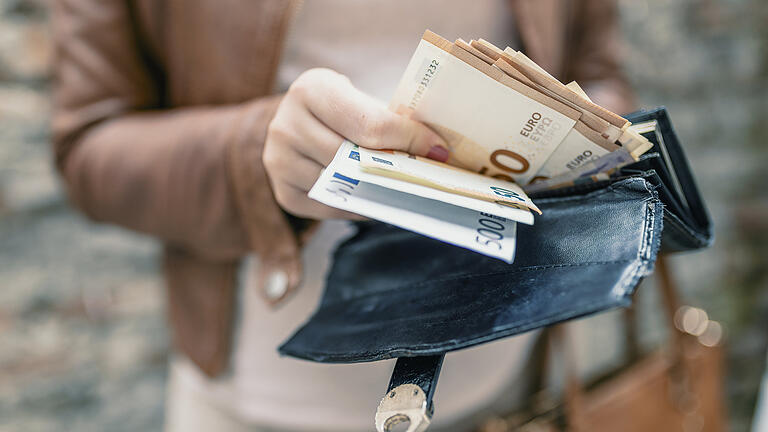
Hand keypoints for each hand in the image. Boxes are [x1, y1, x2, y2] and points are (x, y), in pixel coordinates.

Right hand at [263, 68, 448, 218]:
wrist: (299, 125)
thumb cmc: (343, 112)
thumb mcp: (360, 100)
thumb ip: (391, 121)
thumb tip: (438, 151)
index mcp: (311, 89)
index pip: (369, 123)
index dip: (408, 138)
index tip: (438, 150)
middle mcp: (286, 124)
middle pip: (354, 158)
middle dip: (397, 167)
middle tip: (429, 175)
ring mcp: (279, 161)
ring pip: (343, 185)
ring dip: (379, 190)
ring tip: (406, 188)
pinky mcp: (284, 192)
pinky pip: (331, 207)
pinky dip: (358, 205)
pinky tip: (375, 198)